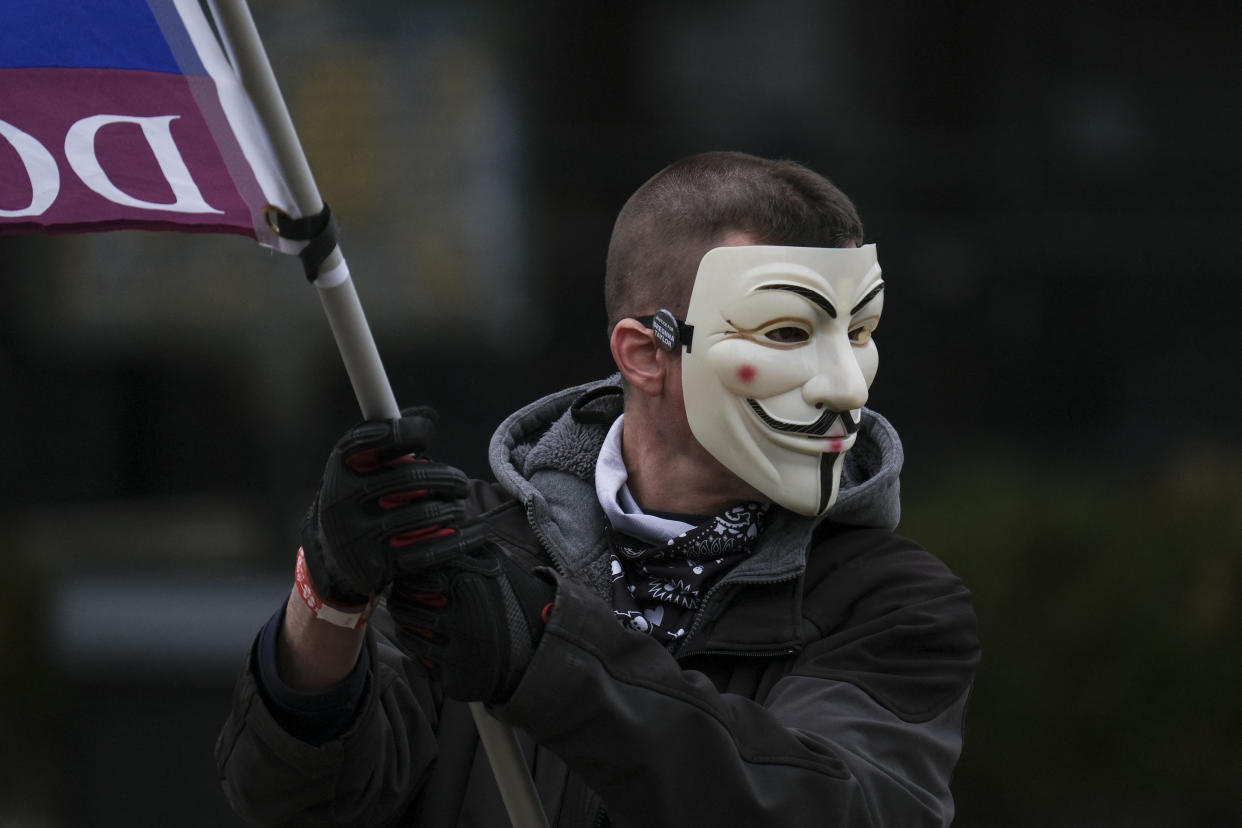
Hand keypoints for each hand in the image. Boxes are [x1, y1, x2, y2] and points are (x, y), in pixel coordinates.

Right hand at [300, 407, 483, 605]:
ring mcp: (359, 536)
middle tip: (460, 482)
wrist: (339, 557)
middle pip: (410, 477)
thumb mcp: (364, 466)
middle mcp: (342, 500)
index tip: (427, 434)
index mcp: (340, 469)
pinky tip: (475, 531)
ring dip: (453, 507)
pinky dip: (459, 539)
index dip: (406, 431)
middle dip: (446, 477)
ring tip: (459, 506)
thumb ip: (392, 439)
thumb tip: (429, 416)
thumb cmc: (362, 497)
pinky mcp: (379, 565)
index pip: (372, 440)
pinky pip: (430, 549)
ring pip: (424, 513)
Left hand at [390, 543, 554, 703]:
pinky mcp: (456, 679)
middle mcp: (464, 620)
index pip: (413, 579)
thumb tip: (435, 526)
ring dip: (406, 626)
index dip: (407, 578)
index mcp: (470, 587)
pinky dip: (420, 652)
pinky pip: (421, 663)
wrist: (540, 645)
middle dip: (401, 602)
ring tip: (415, 619)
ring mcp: (460, 653)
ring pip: (408, 635)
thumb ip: (467, 545)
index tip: (408, 578)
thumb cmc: (511, 597)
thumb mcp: (496, 563)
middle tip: (405, 599)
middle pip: (404, 608)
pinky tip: (431, 642)